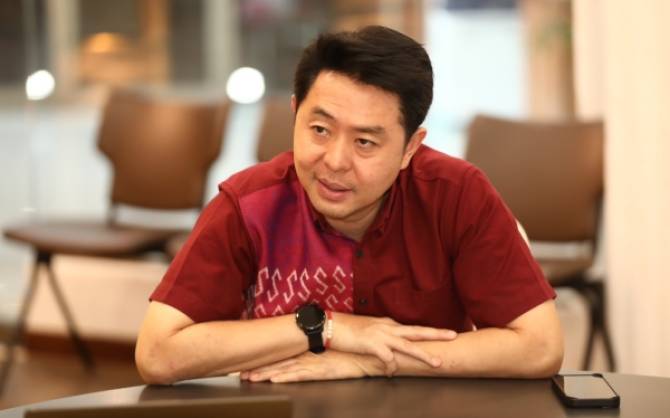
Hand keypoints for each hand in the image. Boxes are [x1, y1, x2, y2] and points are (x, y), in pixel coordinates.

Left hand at [240, 350, 371, 382]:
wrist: (366, 355)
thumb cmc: (350, 354)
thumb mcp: (328, 353)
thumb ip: (315, 354)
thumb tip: (302, 356)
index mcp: (307, 350)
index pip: (282, 355)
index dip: (265, 359)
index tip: (249, 362)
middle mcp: (307, 356)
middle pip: (278, 362)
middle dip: (259, 367)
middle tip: (241, 371)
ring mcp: (312, 364)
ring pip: (284, 369)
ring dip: (266, 374)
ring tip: (250, 377)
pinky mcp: (320, 372)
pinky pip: (299, 375)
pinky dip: (285, 377)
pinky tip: (274, 379)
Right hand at [329, 313, 456, 374]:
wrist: (329, 326)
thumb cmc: (347, 329)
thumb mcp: (369, 329)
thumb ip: (382, 335)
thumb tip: (391, 346)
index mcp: (388, 324)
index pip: (412, 329)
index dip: (428, 333)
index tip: (442, 335)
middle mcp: (388, 327)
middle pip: (417, 331)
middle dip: (436, 334)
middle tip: (453, 336)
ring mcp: (380, 335)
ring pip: (408, 345)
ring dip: (423, 355)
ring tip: (437, 363)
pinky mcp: (371, 344)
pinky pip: (387, 358)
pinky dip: (391, 366)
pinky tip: (390, 372)